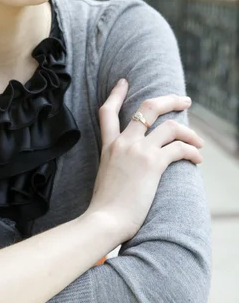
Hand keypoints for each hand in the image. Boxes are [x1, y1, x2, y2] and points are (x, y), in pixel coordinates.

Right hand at [83, 79, 203, 241]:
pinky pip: (179, 148)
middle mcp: (123, 142)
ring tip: (198, 141)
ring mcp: (138, 151)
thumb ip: (116, 165)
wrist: (104, 220)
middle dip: (170, 100)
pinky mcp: (153, 164)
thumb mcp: (105, 176)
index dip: (116, 93)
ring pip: (169, 125)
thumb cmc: (105, 208)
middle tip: (184, 101)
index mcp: (108, 145)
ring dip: (189, 131)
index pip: (107, 111)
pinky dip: (192, 152)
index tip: (124, 82)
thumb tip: (127, 170)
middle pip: (148, 107)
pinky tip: (197, 160)